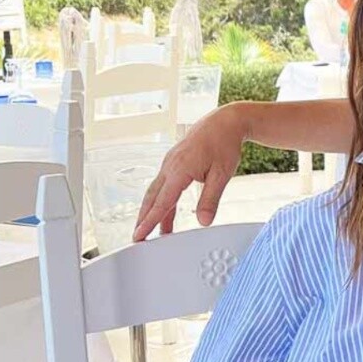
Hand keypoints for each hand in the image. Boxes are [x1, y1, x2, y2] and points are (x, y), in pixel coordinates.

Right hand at [131, 103, 247, 240]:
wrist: (225, 122)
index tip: (139, 235)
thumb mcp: (222, 175)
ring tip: (151, 231)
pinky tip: (166, 211)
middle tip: (137, 238)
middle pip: (152, 198)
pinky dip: (162, 200)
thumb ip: (210, 199)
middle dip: (144, 219)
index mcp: (179, 170)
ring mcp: (170, 163)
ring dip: (152, 211)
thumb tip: (204, 221)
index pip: (162, 202)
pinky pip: (163, 185)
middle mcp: (169, 166)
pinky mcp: (174, 162)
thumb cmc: (224, 144)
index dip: (150, 221)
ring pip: (156, 192)